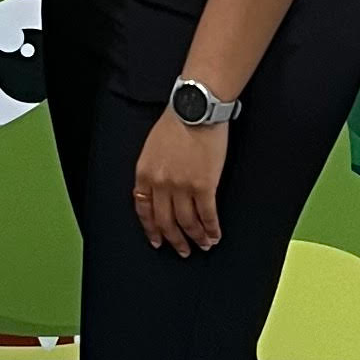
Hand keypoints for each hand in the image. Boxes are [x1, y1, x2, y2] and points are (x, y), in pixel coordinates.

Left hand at [134, 108, 227, 257]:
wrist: (196, 109)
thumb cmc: (176, 122)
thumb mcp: (152, 148)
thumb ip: (152, 171)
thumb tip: (158, 191)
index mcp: (144, 174)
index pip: (144, 210)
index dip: (151, 229)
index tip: (157, 240)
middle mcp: (160, 184)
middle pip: (166, 222)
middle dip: (174, 240)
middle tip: (182, 250)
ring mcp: (182, 187)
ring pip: (187, 223)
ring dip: (196, 238)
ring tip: (202, 245)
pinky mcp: (204, 186)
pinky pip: (207, 215)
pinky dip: (211, 229)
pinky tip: (215, 235)